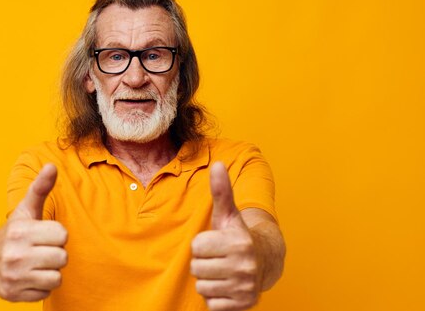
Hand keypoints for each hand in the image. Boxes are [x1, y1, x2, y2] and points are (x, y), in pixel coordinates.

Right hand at [0, 164, 67, 301]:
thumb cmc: (16, 232)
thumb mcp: (26, 209)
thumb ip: (40, 188)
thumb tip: (52, 165)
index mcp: (20, 232)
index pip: (62, 235)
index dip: (57, 235)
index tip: (44, 234)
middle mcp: (15, 255)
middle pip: (62, 258)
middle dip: (56, 253)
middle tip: (41, 250)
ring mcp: (14, 277)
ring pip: (57, 277)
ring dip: (50, 271)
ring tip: (37, 263)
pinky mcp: (14, 294)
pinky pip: (46, 292)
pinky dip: (41, 286)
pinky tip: (30, 276)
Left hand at [190, 162, 259, 310]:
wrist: (265, 261)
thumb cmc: (238, 235)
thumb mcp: (228, 214)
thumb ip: (221, 190)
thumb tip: (216, 164)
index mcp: (239, 242)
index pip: (196, 246)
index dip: (201, 244)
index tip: (215, 242)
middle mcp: (244, 266)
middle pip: (196, 268)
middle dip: (203, 263)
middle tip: (218, 258)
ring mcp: (245, 287)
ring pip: (201, 287)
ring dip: (208, 280)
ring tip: (222, 271)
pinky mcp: (243, 304)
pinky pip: (211, 304)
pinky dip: (215, 297)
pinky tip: (227, 285)